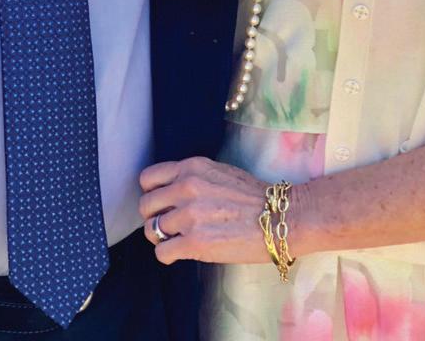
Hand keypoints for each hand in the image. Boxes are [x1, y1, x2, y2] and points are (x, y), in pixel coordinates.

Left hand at [139, 156, 272, 264]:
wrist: (279, 218)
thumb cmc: (253, 196)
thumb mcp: (218, 172)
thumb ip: (191, 178)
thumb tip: (171, 192)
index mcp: (191, 168)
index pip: (148, 178)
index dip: (151, 193)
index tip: (160, 204)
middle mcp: (186, 188)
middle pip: (145, 206)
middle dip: (153, 218)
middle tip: (166, 226)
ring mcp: (189, 215)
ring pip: (151, 230)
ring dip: (161, 239)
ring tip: (176, 241)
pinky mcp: (195, 243)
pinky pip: (162, 252)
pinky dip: (167, 256)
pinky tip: (179, 254)